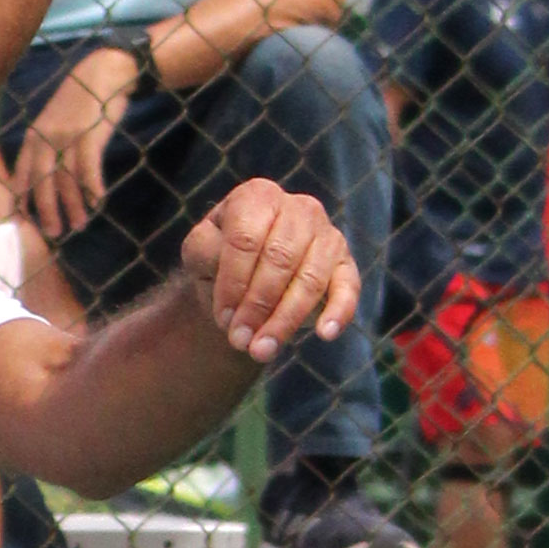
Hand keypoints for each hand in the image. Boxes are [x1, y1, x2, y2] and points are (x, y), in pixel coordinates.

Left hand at [10, 42, 142, 243]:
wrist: (103, 72)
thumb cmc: (81, 99)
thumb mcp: (54, 119)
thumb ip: (46, 143)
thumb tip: (46, 172)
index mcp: (34, 135)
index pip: (22, 172)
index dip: (22, 197)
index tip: (24, 218)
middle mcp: (46, 138)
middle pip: (42, 182)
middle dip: (47, 210)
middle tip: (54, 232)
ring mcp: (67, 136)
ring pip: (66, 180)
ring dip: (73, 205)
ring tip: (80, 224)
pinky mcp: (89, 134)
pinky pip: (88, 168)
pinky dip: (92, 187)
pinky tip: (97, 202)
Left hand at [181, 175, 360, 364]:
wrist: (245, 276)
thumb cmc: (220, 258)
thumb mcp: (200, 251)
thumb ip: (205, 252)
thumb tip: (228, 272)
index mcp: (258, 196)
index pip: (246, 238)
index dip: (233, 282)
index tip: (223, 319)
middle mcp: (299, 208)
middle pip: (280, 259)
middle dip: (257, 306)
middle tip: (240, 342)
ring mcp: (326, 234)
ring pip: (310, 280)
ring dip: (285, 320)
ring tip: (263, 350)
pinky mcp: (345, 263)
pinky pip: (348, 287)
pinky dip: (339, 311)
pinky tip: (325, 333)